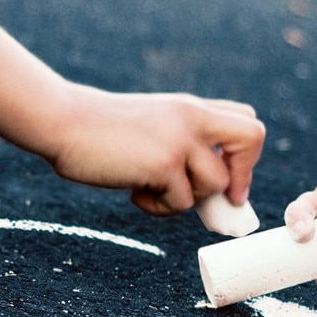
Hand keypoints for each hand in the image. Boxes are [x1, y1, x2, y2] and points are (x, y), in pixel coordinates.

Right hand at [47, 88, 263, 215]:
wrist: (64, 122)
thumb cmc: (96, 131)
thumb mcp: (149, 126)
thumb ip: (178, 143)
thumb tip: (206, 191)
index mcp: (190, 108)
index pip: (245, 121)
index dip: (243, 156)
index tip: (224, 179)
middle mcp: (192, 119)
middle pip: (252, 139)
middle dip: (243, 175)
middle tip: (224, 198)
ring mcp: (180, 140)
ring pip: (214, 185)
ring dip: (185, 200)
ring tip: (151, 192)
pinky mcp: (163, 164)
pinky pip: (180, 203)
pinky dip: (159, 208)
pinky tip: (133, 194)